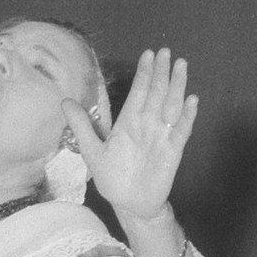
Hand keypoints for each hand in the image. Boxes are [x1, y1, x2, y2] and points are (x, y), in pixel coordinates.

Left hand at [62, 47, 196, 224]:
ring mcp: (161, 136)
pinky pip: (181, 130)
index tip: (149, 54)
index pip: (138, 92)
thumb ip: (82, 127)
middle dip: (161, 73)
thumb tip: (64, 101)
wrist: (129, 204)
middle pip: (156, 93)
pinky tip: (192, 100)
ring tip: (181, 65)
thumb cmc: (113, 178)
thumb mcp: (92, 152)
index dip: (144, 73)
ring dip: (177, 86)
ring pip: (171, 105)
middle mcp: (147, 124)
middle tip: (166, 52)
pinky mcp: (173, 151)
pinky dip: (188, 116)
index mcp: (128, 122)